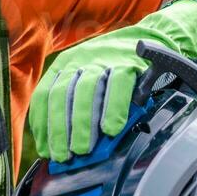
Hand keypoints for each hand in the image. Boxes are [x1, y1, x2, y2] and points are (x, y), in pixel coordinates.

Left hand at [29, 0, 196, 160]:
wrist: (152, 40)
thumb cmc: (117, 69)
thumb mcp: (91, 79)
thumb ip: (79, 105)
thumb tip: (68, 144)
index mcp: (66, 64)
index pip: (46, 94)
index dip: (44, 124)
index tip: (47, 150)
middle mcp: (81, 59)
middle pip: (63, 94)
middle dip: (61, 129)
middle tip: (64, 155)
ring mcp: (104, 59)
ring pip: (86, 91)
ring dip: (83, 123)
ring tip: (83, 149)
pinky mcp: (127, 62)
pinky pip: (118, 87)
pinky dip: (113, 110)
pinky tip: (111, 129)